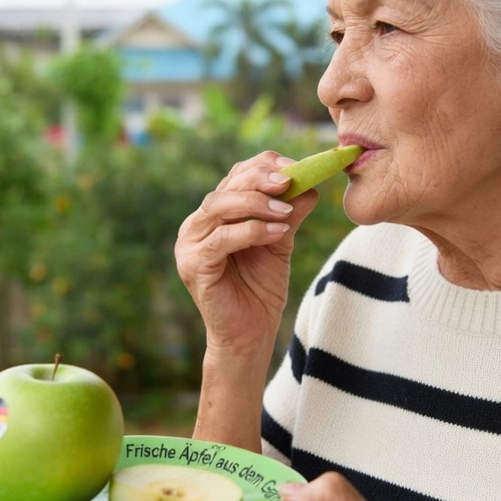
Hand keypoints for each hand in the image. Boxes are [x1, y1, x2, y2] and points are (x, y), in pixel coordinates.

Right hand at [175, 151, 318, 359]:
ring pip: (219, 207)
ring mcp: (190, 245)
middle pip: (226, 187)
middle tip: (290, 181)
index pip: (236, 176)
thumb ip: (289, 215)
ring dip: (256, 203)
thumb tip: (311, 186)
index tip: (296, 168)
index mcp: (216, 214)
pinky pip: (220, 239)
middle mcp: (197, 225)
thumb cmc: (261, 288)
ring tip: (286, 210)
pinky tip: (278, 233)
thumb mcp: (281, 243)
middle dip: (260, 180)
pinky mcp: (193, 266)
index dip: (264, 167)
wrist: (250, 334)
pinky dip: (251, 231)